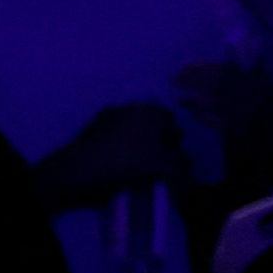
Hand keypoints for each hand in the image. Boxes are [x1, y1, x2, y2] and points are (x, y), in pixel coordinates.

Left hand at [60, 103, 188, 194]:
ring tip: (134, 156)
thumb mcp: (163, 167)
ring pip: (132, 123)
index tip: (171, 153)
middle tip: (155, 154)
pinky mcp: (94, 122)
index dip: (174, 137)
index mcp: (153, 112)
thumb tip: (188, 160)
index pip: (172, 120)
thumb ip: (181, 162)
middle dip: (155, 134)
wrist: (85, 166)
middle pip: (152, 119)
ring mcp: (112, 112)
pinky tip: (116, 154)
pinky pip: (114, 128)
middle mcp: (134, 106)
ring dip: (136, 135)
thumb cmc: (130, 161)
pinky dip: (118, 138)